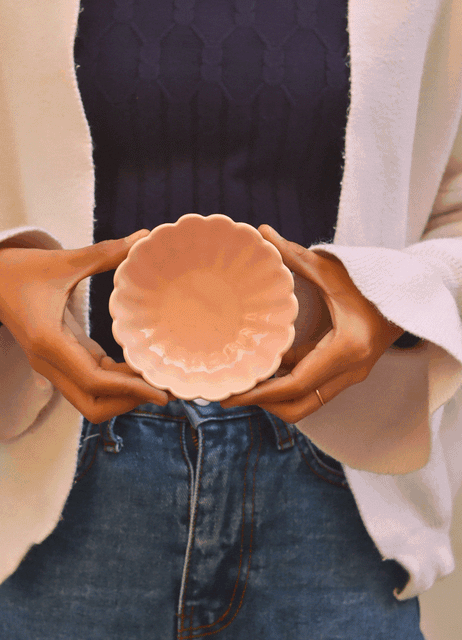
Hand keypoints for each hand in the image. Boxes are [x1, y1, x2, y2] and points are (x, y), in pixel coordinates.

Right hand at [0, 231, 169, 422]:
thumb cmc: (21, 269)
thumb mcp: (63, 260)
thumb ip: (105, 253)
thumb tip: (145, 237)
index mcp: (48, 342)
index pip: (94, 382)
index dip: (130, 390)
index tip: (160, 390)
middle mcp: (48, 362)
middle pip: (93, 406)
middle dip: (129, 403)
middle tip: (164, 389)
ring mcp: (52, 367)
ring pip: (91, 400)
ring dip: (123, 397)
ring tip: (157, 381)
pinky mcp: (58, 362)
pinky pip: (90, 384)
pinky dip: (115, 384)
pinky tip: (139, 370)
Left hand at [220, 225, 403, 422]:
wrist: (411, 297)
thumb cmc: (372, 281)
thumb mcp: (332, 269)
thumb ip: (295, 255)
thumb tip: (262, 232)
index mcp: (347, 349)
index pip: (297, 385)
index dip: (262, 394)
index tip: (232, 394)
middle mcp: (350, 371)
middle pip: (299, 408)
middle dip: (263, 405)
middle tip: (229, 393)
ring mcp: (349, 377)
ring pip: (305, 404)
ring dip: (273, 398)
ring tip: (241, 383)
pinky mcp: (344, 375)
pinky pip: (312, 390)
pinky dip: (286, 385)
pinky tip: (263, 371)